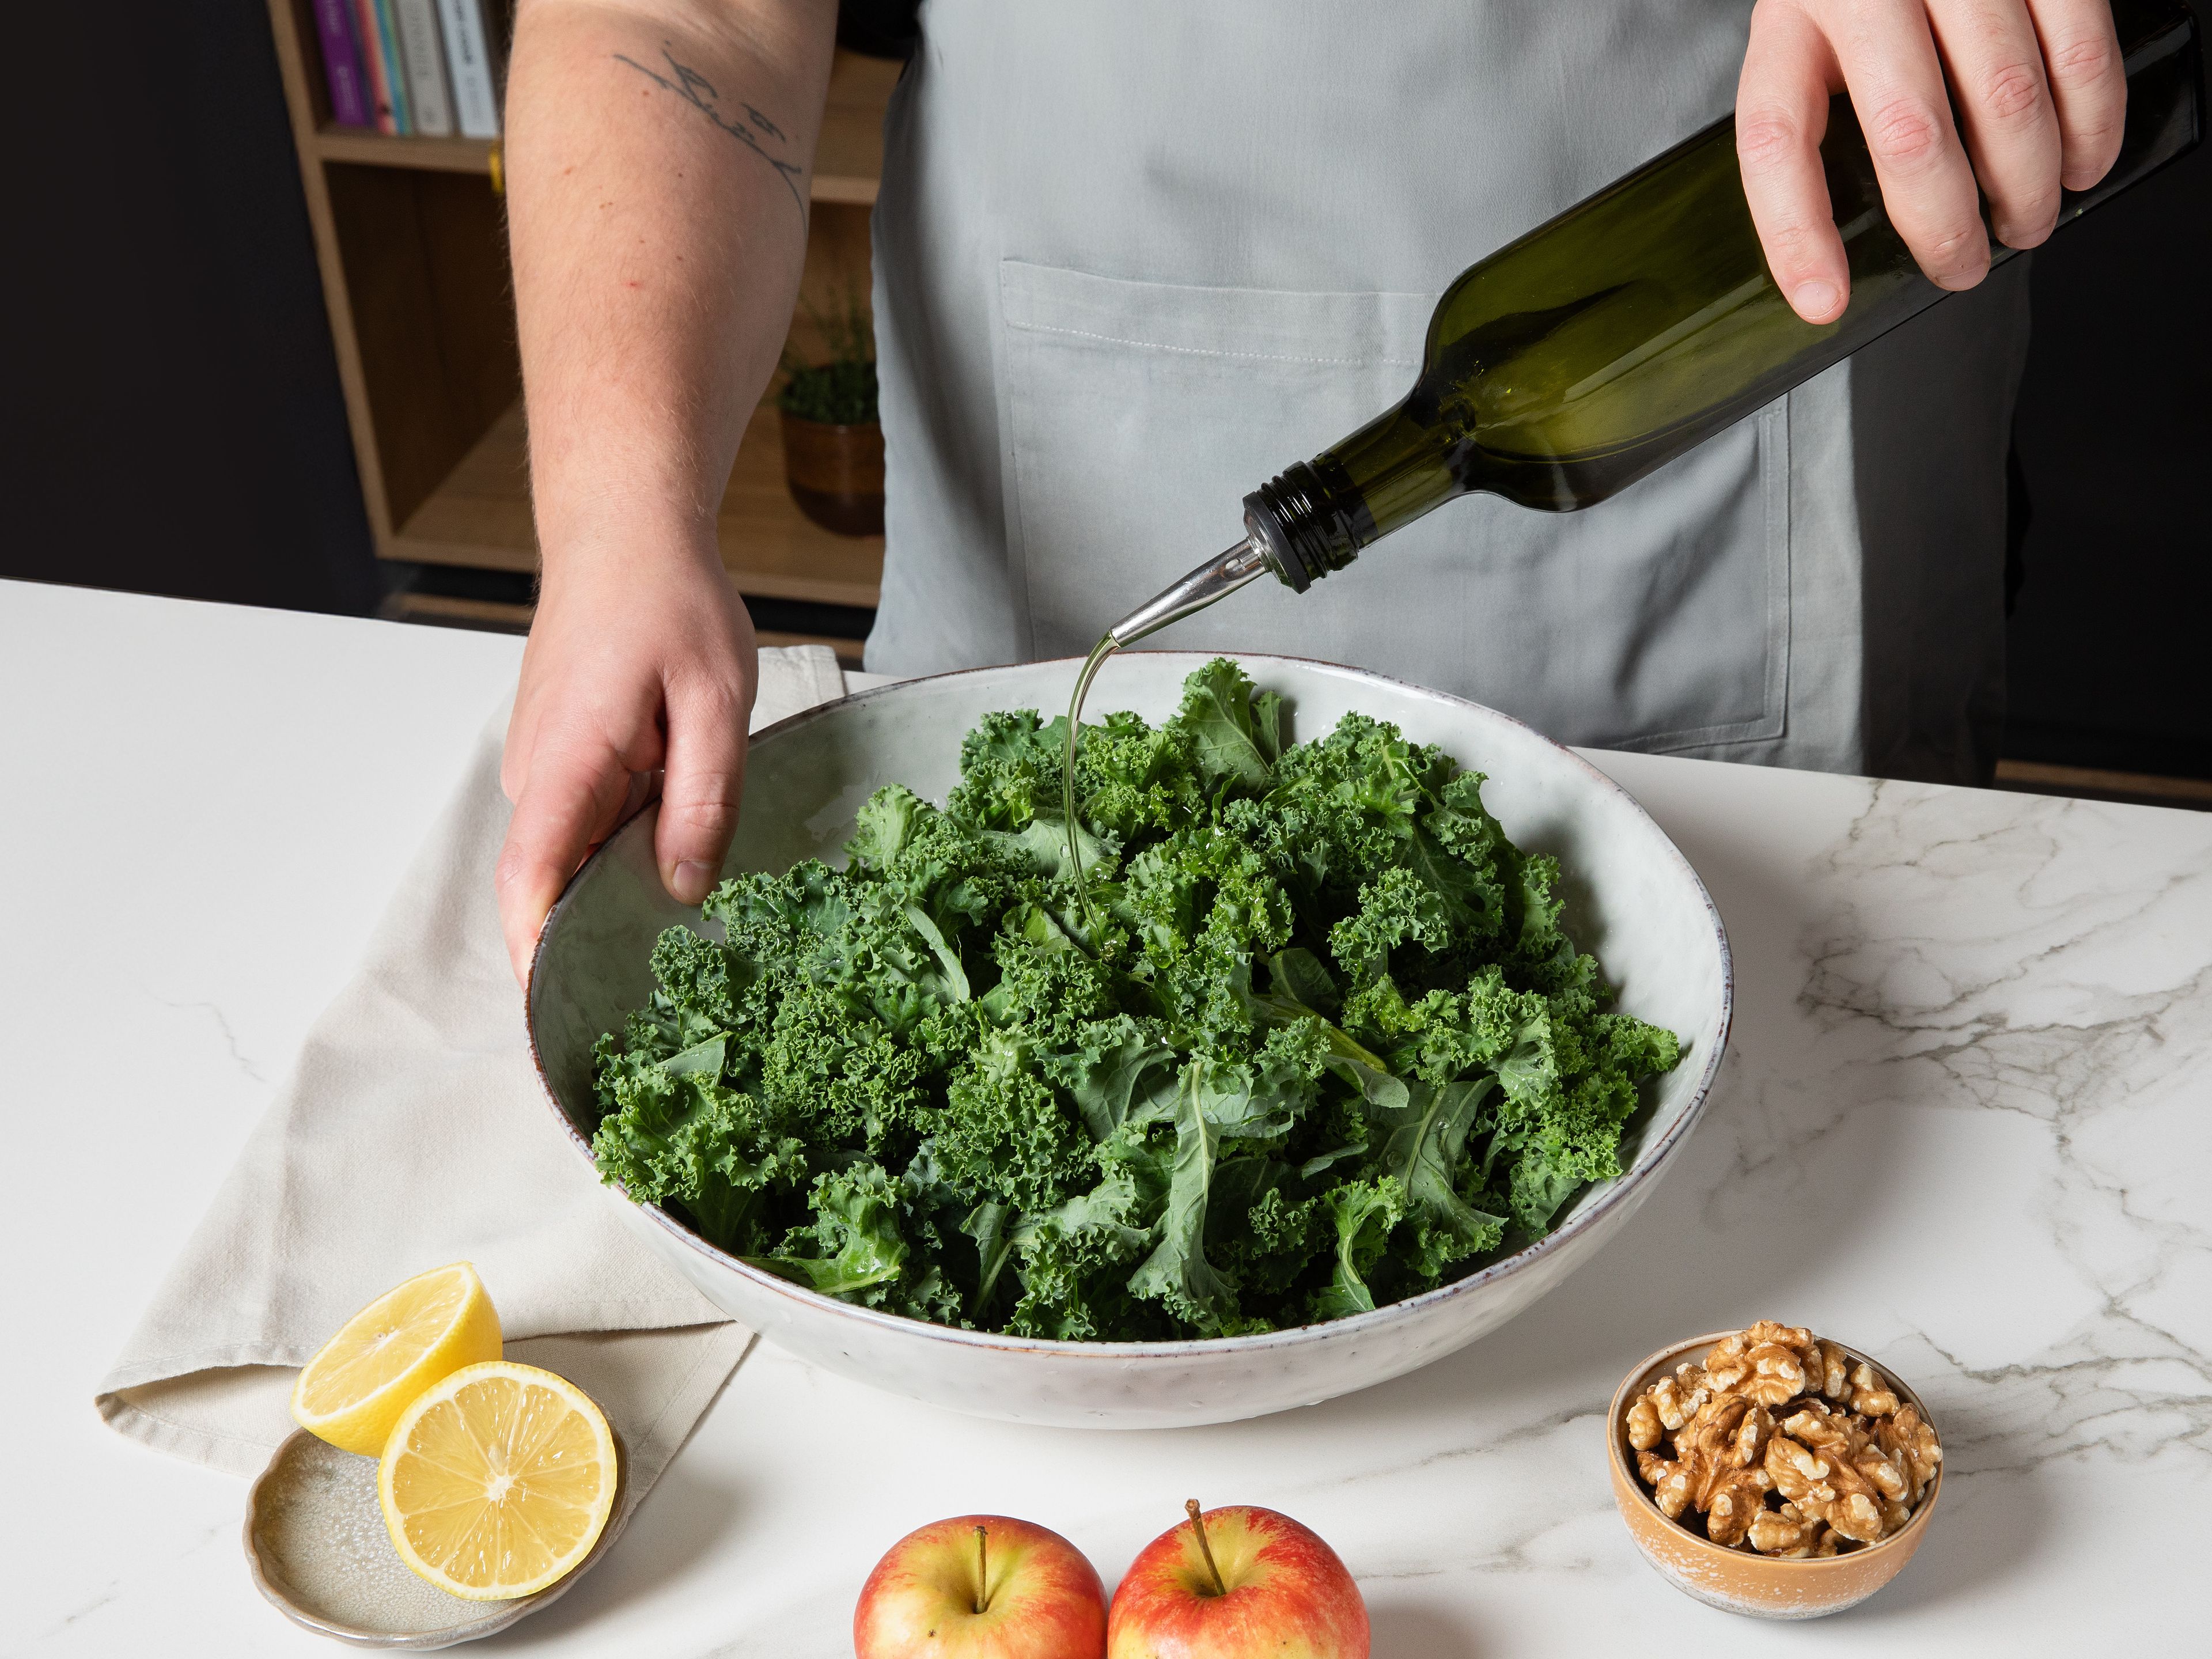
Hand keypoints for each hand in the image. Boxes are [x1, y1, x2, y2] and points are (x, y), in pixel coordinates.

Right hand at [496, 541, 757, 982]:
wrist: (623, 534)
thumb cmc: (671, 603)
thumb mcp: (718, 699)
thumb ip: (703, 797)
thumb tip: (686, 886)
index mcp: (570, 761)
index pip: (531, 878)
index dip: (536, 954)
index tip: (557, 1014)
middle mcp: (538, 773)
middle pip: (554, 882)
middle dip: (594, 939)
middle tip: (662, 1000)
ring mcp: (542, 768)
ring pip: (574, 855)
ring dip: (616, 887)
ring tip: (682, 926)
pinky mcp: (560, 761)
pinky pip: (584, 825)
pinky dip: (619, 849)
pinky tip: (672, 853)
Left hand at [1737, 0, 2126, 321]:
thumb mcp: (1813, 33)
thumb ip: (1820, 111)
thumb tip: (1836, 246)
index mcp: (1791, 19)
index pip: (1775, 140)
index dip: (1797, 235)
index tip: (1824, 301)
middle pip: (1910, 133)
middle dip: (1946, 226)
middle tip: (1961, 267)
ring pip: (2005, 98)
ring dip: (2026, 185)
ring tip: (2026, 224)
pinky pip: (2078, 46)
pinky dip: (2090, 121)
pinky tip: (2083, 162)